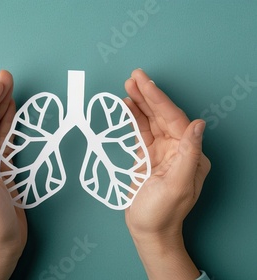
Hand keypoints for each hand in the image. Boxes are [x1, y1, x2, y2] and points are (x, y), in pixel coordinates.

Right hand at [123, 69, 210, 279]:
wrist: (148, 230)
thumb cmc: (162, 213)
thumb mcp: (177, 185)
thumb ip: (188, 153)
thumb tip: (198, 124)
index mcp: (189, 154)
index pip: (174, 119)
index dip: (159, 99)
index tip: (145, 83)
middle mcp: (178, 150)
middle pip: (162, 115)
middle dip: (148, 95)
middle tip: (134, 76)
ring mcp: (163, 152)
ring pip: (151, 121)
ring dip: (140, 103)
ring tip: (128, 86)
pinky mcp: (148, 157)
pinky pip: (141, 132)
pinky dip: (134, 118)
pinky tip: (127, 106)